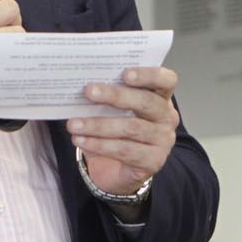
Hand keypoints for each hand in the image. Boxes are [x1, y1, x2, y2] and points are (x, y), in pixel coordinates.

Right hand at [0, 0, 21, 139]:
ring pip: (19, 27)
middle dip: (13, 23)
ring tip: (1, 61)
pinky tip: (6, 70)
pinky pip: (20, 45)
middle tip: (0, 46)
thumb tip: (5, 4)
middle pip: (11, 6)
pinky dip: (20, 59)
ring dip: (17, 45)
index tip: (5, 1)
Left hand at [66, 66, 178, 195]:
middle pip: (146, 102)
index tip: (125, 73)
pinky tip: (81, 140)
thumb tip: (85, 85)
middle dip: (115, 96)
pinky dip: (99, 145)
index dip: (148, 75)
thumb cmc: (117, 128)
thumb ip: (109, 94)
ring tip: (74, 124)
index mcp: (161, 96)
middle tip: (89, 91)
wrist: (118, 167)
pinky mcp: (153, 161)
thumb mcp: (115, 108)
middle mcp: (167, 117)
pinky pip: (124, 151)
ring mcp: (163, 140)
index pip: (166, 80)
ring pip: (131, 128)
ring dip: (98, 125)